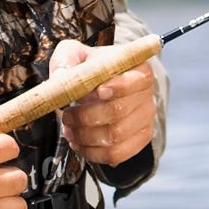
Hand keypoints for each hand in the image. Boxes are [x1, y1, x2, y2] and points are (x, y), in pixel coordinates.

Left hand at [51, 40, 155, 168]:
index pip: (138, 80)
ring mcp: (145, 120)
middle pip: (119, 111)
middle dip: (86, 117)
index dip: (118, 87)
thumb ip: (67, 60)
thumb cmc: (91, 69)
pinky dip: (92, 152)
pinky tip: (78, 143)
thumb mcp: (76, 54)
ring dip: (85, 136)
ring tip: (69, 130)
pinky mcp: (138, 140)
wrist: (101, 86)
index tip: (97, 91)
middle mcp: (147, 95)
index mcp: (138, 69)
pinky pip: (116, 155)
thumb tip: (61, 77)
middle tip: (67, 116)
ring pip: (116, 136)